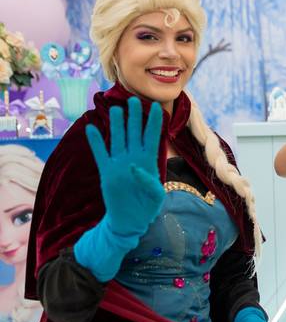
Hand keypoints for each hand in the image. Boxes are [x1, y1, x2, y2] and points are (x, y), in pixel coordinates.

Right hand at [85, 97, 164, 236]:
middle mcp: (134, 159)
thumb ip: (149, 183)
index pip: (152, 138)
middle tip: (134, 100)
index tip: (157, 106)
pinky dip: (96, 141)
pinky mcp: (107, 172)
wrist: (129, 221)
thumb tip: (137, 168)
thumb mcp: (155, 197)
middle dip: (135, 117)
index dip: (154, 122)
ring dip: (117, 124)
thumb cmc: (147, 208)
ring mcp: (120, 164)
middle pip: (134, 133)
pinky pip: (100, 153)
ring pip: (118, 139)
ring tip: (116, 108)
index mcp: (149, 163)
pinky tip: (92, 128)